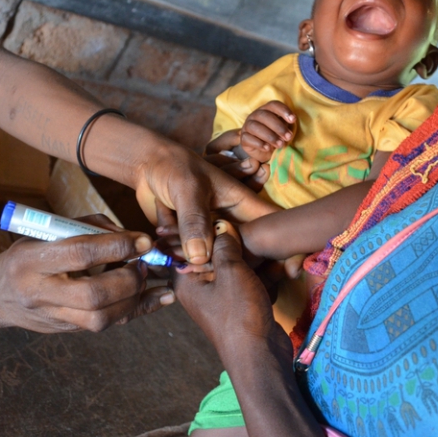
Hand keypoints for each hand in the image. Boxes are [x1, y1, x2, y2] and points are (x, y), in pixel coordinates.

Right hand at [0, 231, 174, 332]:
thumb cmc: (29, 253)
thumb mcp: (48, 231)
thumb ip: (89, 227)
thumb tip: (130, 235)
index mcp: (31, 260)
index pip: (79, 254)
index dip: (116, 247)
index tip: (142, 240)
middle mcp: (40, 293)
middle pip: (93, 295)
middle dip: (128, 279)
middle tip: (144, 263)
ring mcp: (53, 317)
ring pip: (100, 319)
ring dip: (134, 298)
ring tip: (146, 277)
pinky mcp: (66, 330)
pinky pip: (106, 325)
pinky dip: (137, 310)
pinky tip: (159, 297)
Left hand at [132, 140, 276, 264]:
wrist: (146, 165)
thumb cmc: (175, 166)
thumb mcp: (187, 189)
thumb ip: (194, 220)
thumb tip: (200, 257)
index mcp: (241, 205)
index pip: (271, 226)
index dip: (287, 249)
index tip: (291, 271)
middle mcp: (229, 223)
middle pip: (244, 252)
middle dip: (230, 264)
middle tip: (202, 269)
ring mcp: (209, 235)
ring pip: (212, 259)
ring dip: (190, 259)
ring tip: (169, 241)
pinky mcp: (188, 242)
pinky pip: (187, 258)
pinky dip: (173, 255)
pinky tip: (159, 238)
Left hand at [173, 221, 290, 358]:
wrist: (261, 356)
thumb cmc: (239, 313)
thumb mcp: (231, 271)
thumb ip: (224, 244)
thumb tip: (221, 225)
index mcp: (186, 280)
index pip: (185, 246)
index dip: (198, 228)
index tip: (213, 212)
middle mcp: (199, 287)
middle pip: (212, 253)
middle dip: (230, 242)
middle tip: (244, 227)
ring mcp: (221, 296)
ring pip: (234, 265)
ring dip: (251, 258)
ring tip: (264, 245)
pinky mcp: (240, 303)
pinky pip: (247, 279)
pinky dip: (260, 273)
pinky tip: (276, 265)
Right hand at [240, 101, 294, 162]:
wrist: (265, 152)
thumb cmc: (276, 138)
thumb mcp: (283, 131)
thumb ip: (286, 126)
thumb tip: (289, 128)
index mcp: (267, 110)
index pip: (274, 105)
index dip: (283, 110)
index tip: (293, 120)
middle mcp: (255, 115)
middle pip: (265, 116)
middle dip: (278, 127)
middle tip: (288, 137)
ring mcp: (247, 126)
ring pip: (255, 127)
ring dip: (270, 136)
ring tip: (280, 144)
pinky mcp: (243, 138)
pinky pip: (248, 138)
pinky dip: (259, 143)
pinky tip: (268, 148)